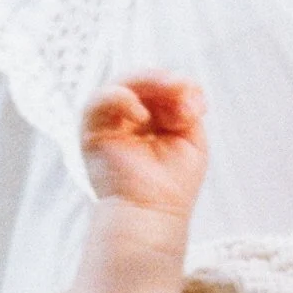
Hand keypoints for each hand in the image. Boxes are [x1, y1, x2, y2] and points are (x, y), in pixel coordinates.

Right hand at [81, 71, 209, 220]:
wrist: (152, 213)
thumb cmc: (171, 184)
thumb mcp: (190, 138)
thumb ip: (186, 108)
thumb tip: (184, 87)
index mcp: (150, 117)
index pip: (161, 86)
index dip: (180, 86)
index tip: (200, 106)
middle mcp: (127, 116)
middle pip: (143, 80)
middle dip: (167, 82)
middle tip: (186, 92)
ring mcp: (109, 121)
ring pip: (123, 82)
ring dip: (151, 83)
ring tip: (172, 98)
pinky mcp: (92, 130)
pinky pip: (100, 100)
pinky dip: (123, 100)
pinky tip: (142, 117)